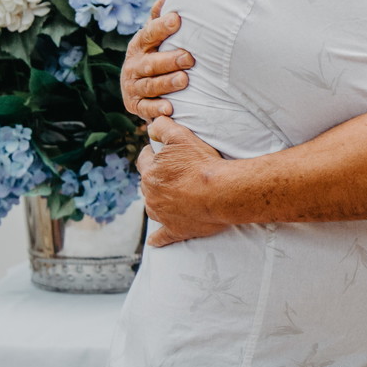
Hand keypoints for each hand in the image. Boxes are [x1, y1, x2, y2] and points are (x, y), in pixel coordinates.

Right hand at [121, 0, 194, 120]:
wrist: (137, 88)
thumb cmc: (153, 55)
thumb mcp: (153, 37)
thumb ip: (159, 17)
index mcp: (139, 45)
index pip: (148, 34)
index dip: (161, 27)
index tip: (177, 19)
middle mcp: (133, 65)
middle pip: (150, 63)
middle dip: (169, 60)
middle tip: (189, 57)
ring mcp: (133, 86)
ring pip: (150, 85)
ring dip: (166, 83)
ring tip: (184, 80)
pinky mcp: (135, 106)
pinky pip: (146, 108)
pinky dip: (156, 109)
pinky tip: (170, 108)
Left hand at [138, 116, 230, 245]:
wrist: (222, 192)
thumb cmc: (203, 163)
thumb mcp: (181, 136)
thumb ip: (163, 127)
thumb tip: (151, 125)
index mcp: (150, 173)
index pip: (144, 160)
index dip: (151, 155)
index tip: (158, 153)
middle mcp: (151, 195)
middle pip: (148, 183)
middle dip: (157, 177)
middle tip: (173, 173)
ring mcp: (162, 214)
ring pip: (153, 206)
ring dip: (159, 201)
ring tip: (173, 196)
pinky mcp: (175, 230)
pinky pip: (162, 236)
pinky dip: (158, 238)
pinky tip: (155, 241)